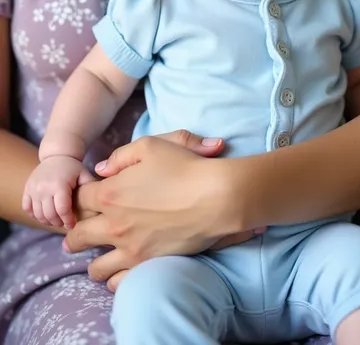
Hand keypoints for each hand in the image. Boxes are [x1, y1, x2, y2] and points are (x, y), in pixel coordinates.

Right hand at [22, 155, 93, 228]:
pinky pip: (27, 208)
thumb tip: (100, 203)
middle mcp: (43, 187)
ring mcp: (33, 189)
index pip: (62, 210)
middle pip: (49, 215)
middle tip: (65, 224)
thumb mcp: (84, 174)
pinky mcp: (26, 189)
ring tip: (56, 220)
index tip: (73, 224)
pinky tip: (44, 215)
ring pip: (38, 214)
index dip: (68, 220)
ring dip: (47, 221)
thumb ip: (91, 187)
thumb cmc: (73, 168)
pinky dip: (35, 215)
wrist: (56, 155)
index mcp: (59, 184)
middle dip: (58, 222)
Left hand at [64, 131, 263, 289]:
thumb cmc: (184, 167)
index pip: (78, 200)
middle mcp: (114, 224)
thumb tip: (100, 170)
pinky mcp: (147, 264)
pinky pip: (118, 282)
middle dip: (74, 235)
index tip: (83, 201)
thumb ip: (120, 156)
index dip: (78, 199)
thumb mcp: (150, 146)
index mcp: (110, 193)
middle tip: (76, 237)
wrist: (215, 196)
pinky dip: (114, 279)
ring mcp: (130, 248)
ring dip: (93, 261)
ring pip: (94, 267)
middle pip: (78, 236)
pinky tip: (120, 270)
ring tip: (99, 256)